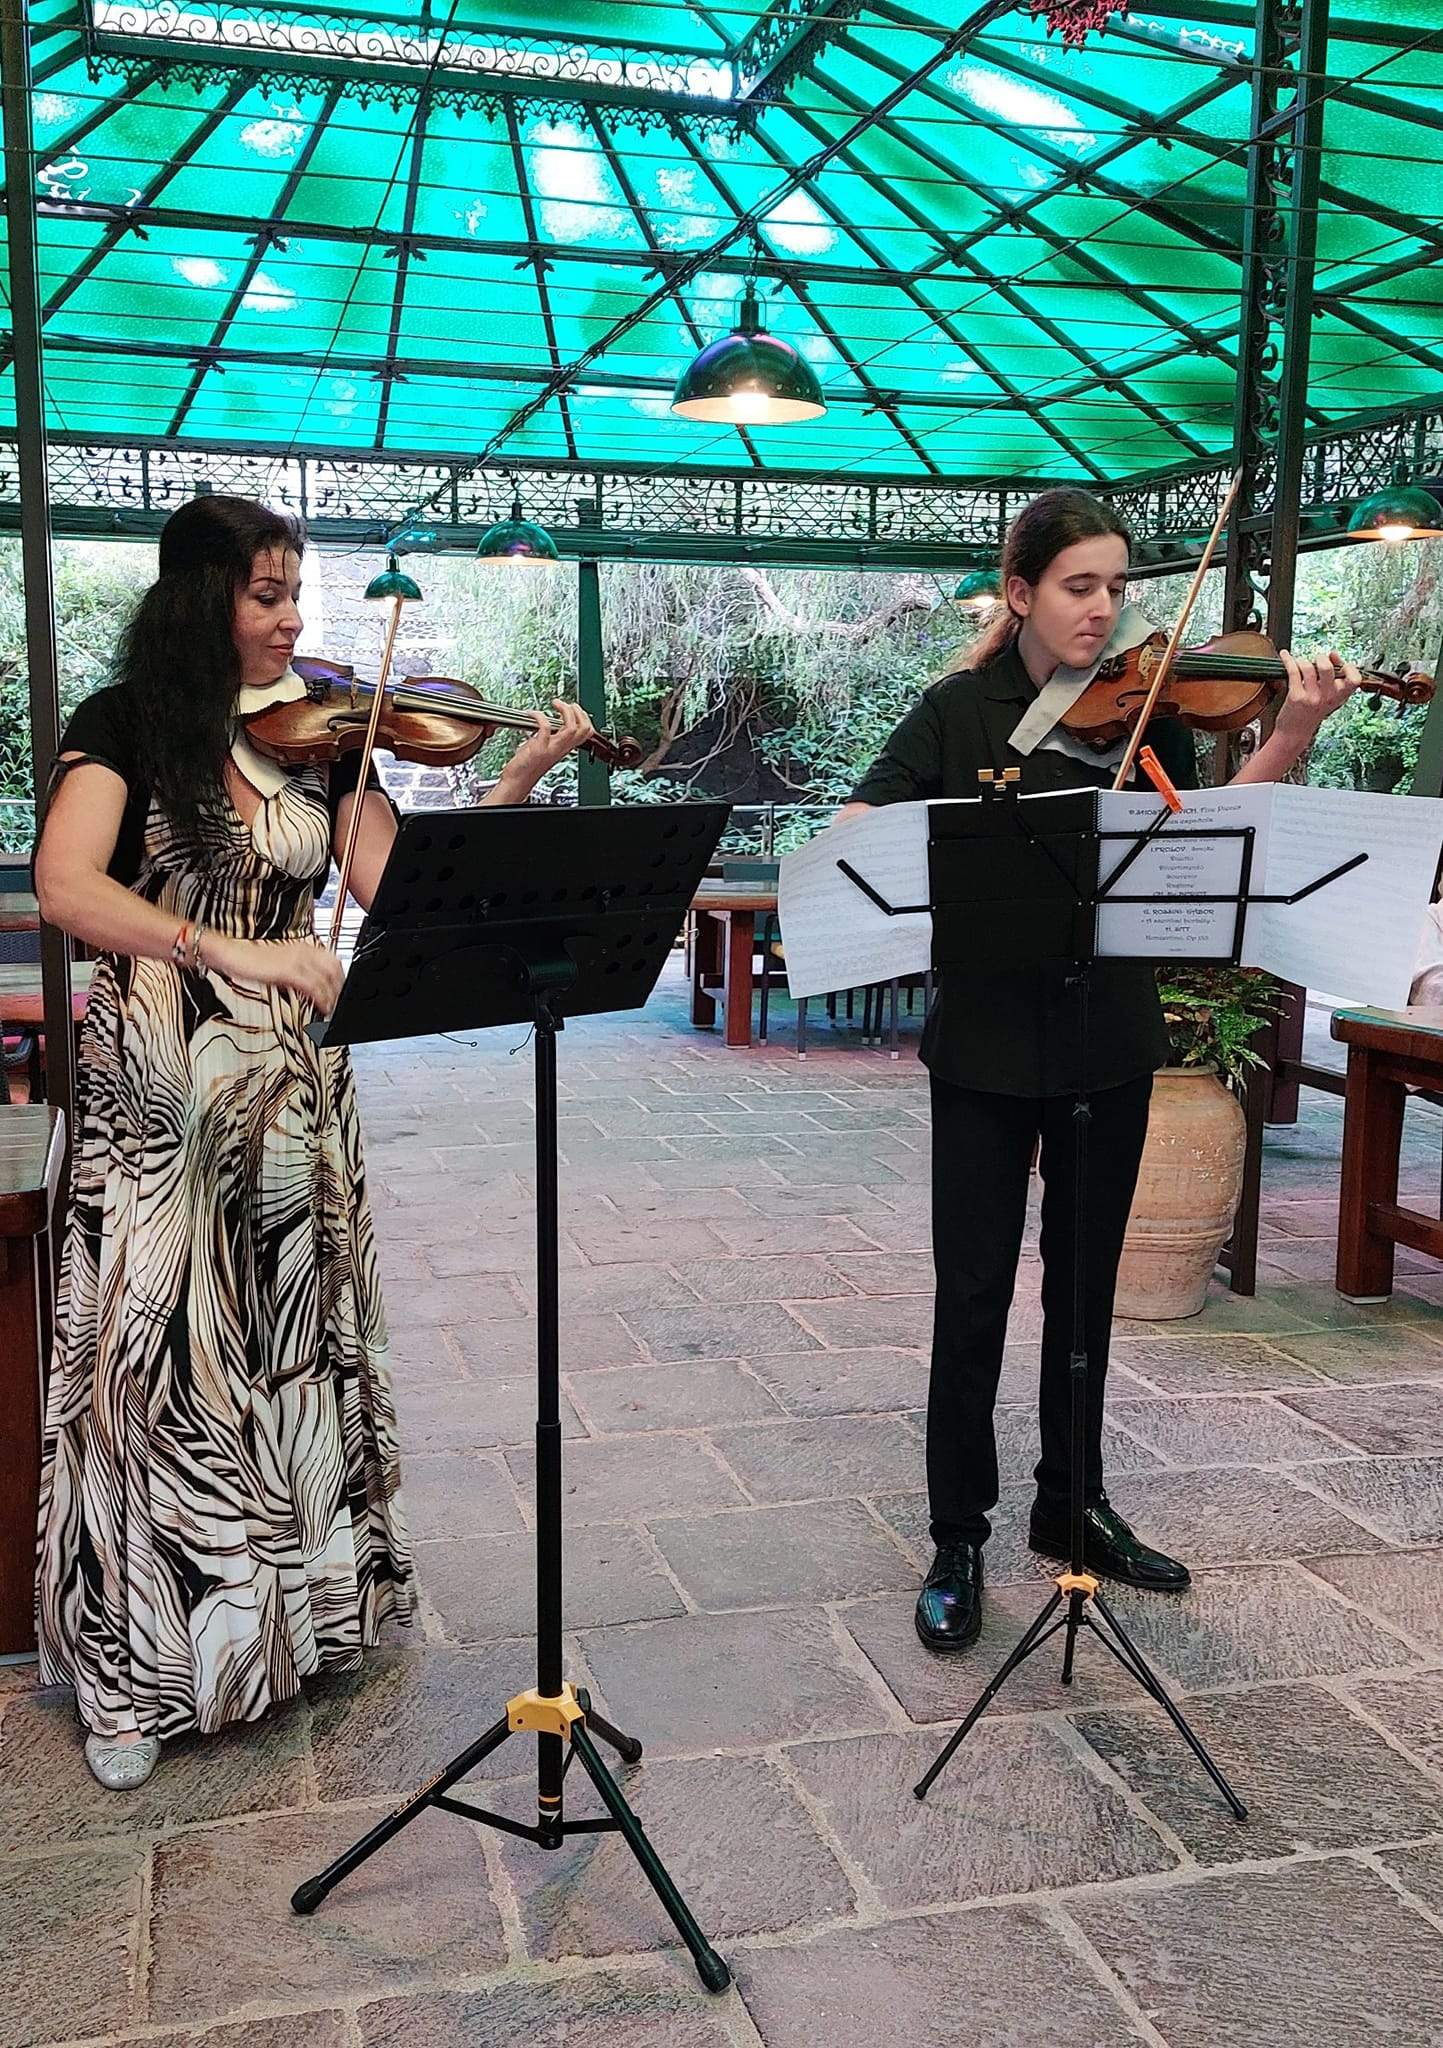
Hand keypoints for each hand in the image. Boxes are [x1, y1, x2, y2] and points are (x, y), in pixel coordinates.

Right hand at [205, 933, 344, 1014]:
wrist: (231, 954)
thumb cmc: (250, 960)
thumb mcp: (279, 964)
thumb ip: (295, 971)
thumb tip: (307, 986)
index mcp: (302, 947)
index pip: (332, 960)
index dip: (340, 977)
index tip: (340, 991)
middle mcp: (302, 951)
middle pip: (334, 969)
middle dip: (340, 988)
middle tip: (339, 1003)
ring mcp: (296, 960)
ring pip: (326, 979)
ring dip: (332, 996)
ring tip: (332, 1009)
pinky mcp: (287, 971)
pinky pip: (312, 986)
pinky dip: (321, 998)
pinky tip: (322, 1007)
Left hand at [496, 699, 594, 798]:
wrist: (517, 780)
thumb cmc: (528, 765)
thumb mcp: (545, 747)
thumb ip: (551, 736)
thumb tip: (550, 721)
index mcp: (564, 747)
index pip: (586, 732)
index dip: (584, 716)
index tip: (573, 708)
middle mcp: (561, 748)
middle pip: (583, 729)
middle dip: (577, 711)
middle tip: (565, 704)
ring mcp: (551, 749)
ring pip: (571, 728)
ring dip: (565, 711)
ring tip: (555, 704)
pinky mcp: (539, 749)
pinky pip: (546, 727)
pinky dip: (539, 715)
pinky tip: (531, 713)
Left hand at [1273, 647, 1361, 745]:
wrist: (1294, 734)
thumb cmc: (1310, 714)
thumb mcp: (1329, 699)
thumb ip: (1333, 680)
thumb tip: (1332, 654)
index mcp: (1339, 697)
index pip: (1354, 679)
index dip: (1347, 666)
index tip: (1337, 661)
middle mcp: (1327, 697)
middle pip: (1327, 668)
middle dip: (1320, 658)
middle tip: (1315, 661)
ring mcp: (1312, 697)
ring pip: (1308, 667)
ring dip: (1302, 660)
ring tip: (1299, 663)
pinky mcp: (1296, 697)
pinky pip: (1293, 671)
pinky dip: (1287, 660)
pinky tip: (1285, 655)